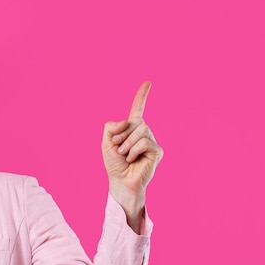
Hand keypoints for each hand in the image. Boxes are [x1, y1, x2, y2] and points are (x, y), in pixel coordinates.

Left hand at [102, 82, 162, 228]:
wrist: (120, 181)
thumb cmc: (114, 164)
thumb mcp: (106, 142)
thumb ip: (111, 126)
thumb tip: (128, 121)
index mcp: (131, 128)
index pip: (137, 109)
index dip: (142, 96)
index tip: (148, 82)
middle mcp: (144, 132)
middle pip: (135, 121)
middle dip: (122, 135)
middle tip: (119, 148)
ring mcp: (152, 141)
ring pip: (140, 130)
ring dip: (127, 144)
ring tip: (125, 155)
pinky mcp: (158, 151)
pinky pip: (145, 141)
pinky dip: (134, 150)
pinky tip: (133, 160)